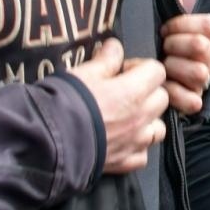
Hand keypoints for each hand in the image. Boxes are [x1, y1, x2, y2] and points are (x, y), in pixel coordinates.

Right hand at [71, 38, 169, 174]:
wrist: (48, 142)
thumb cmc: (65, 103)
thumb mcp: (83, 73)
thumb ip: (105, 60)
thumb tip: (116, 47)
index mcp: (134, 92)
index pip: (157, 71)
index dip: (140, 67)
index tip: (122, 71)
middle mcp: (141, 117)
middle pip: (161, 98)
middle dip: (147, 91)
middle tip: (123, 92)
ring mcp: (135, 142)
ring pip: (159, 128)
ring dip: (147, 120)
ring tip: (127, 118)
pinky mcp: (124, 162)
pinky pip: (143, 154)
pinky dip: (137, 147)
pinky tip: (122, 142)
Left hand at [160, 13, 209, 116]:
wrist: (160, 77)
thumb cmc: (164, 45)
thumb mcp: (169, 22)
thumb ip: (172, 3)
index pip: (208, 25)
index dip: (183, 25)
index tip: (165, 29)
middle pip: (201, 46)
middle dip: (175, 44)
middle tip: (163, 47)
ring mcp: (204, 81)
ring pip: (198, 72)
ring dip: (174, 68)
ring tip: (162, 67)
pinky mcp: (195, 102)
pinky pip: (192, 101)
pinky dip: (175, 94)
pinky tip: (164, 87)